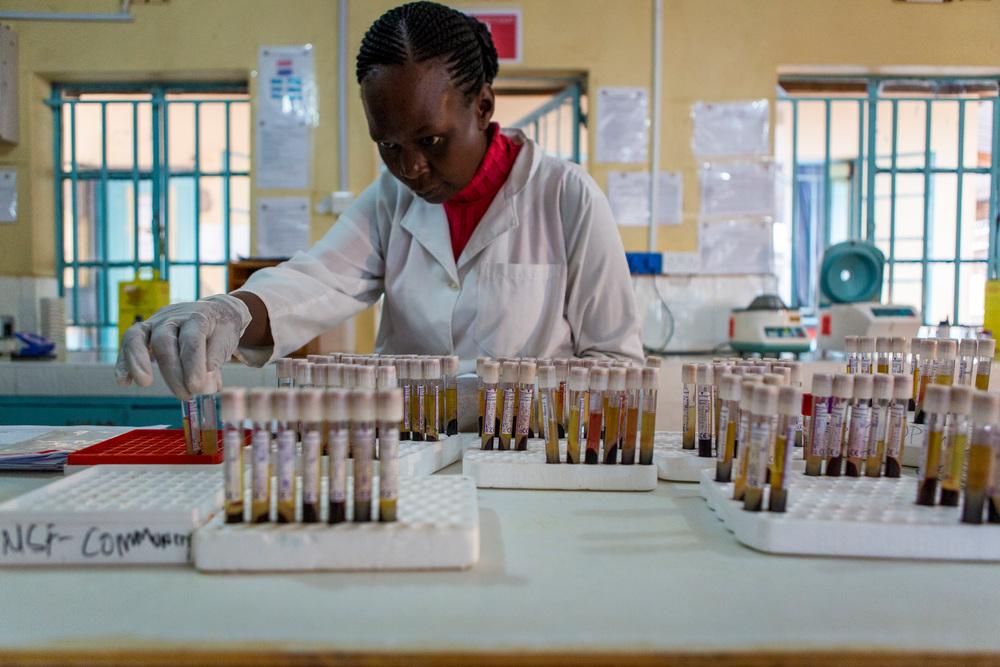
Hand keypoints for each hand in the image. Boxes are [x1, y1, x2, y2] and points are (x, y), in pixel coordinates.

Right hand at [115, 294, 251, 399]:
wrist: (214, 312)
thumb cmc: (220, 329)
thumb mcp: (228, 339)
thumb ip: (216, 358)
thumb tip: (203, 383)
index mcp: (198, 317)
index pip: (191, 339)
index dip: (193, 364)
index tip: (197, 387)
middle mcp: (173, 317)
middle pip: (164, 341)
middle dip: (171, 371)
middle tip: (185, 395)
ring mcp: (155, 322)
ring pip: (138, 336)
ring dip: (137, 362)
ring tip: (144, 382)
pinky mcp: (144, 331)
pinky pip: (129, 344)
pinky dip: (123, 363)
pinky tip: (123, 382)